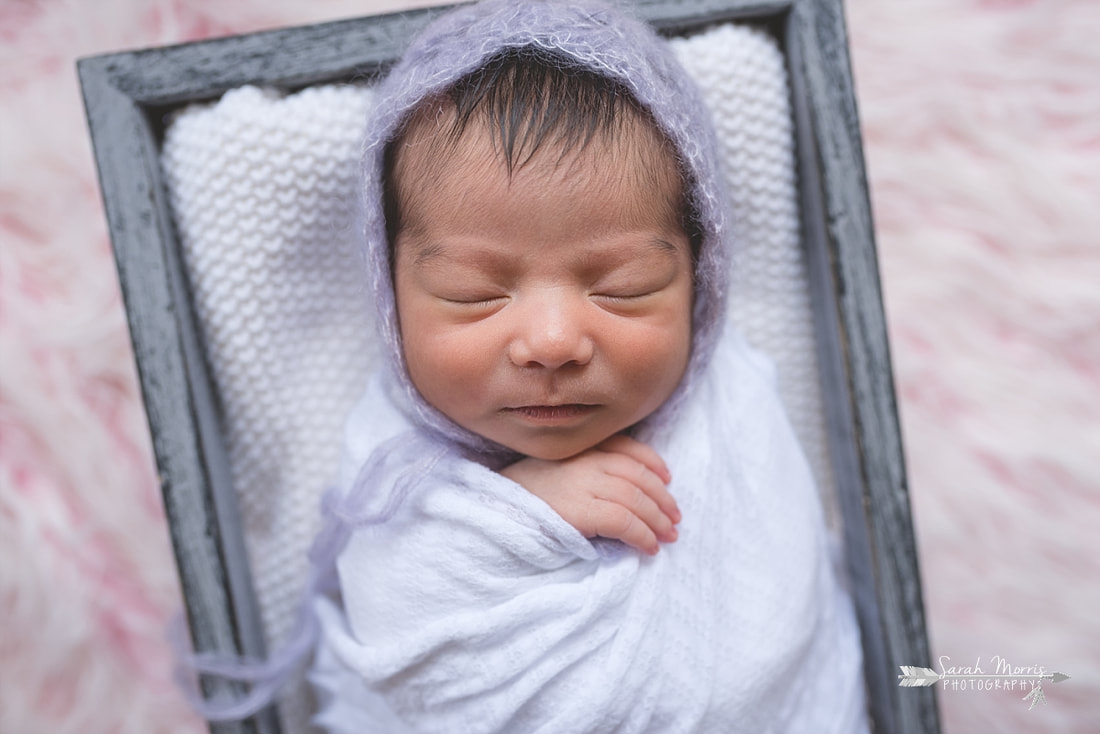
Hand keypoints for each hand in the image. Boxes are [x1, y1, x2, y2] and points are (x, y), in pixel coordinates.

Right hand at [500, 434, 680, 554]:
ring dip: (657, 520)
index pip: (627, 448)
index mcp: (578, 448)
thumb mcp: (553, 472)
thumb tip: (623, 487)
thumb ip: (583, 469)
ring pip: (636, 499)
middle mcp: (584, 461)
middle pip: (637, 476)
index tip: (667, 478)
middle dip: (662, 498)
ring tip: (668, 537)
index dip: (652, 463)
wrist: (493, 511)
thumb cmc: (523, 497)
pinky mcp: (579, 511)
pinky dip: (642, 535)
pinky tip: (649, 548)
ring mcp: (581, 484)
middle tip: (675, 519)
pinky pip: (624, 522)